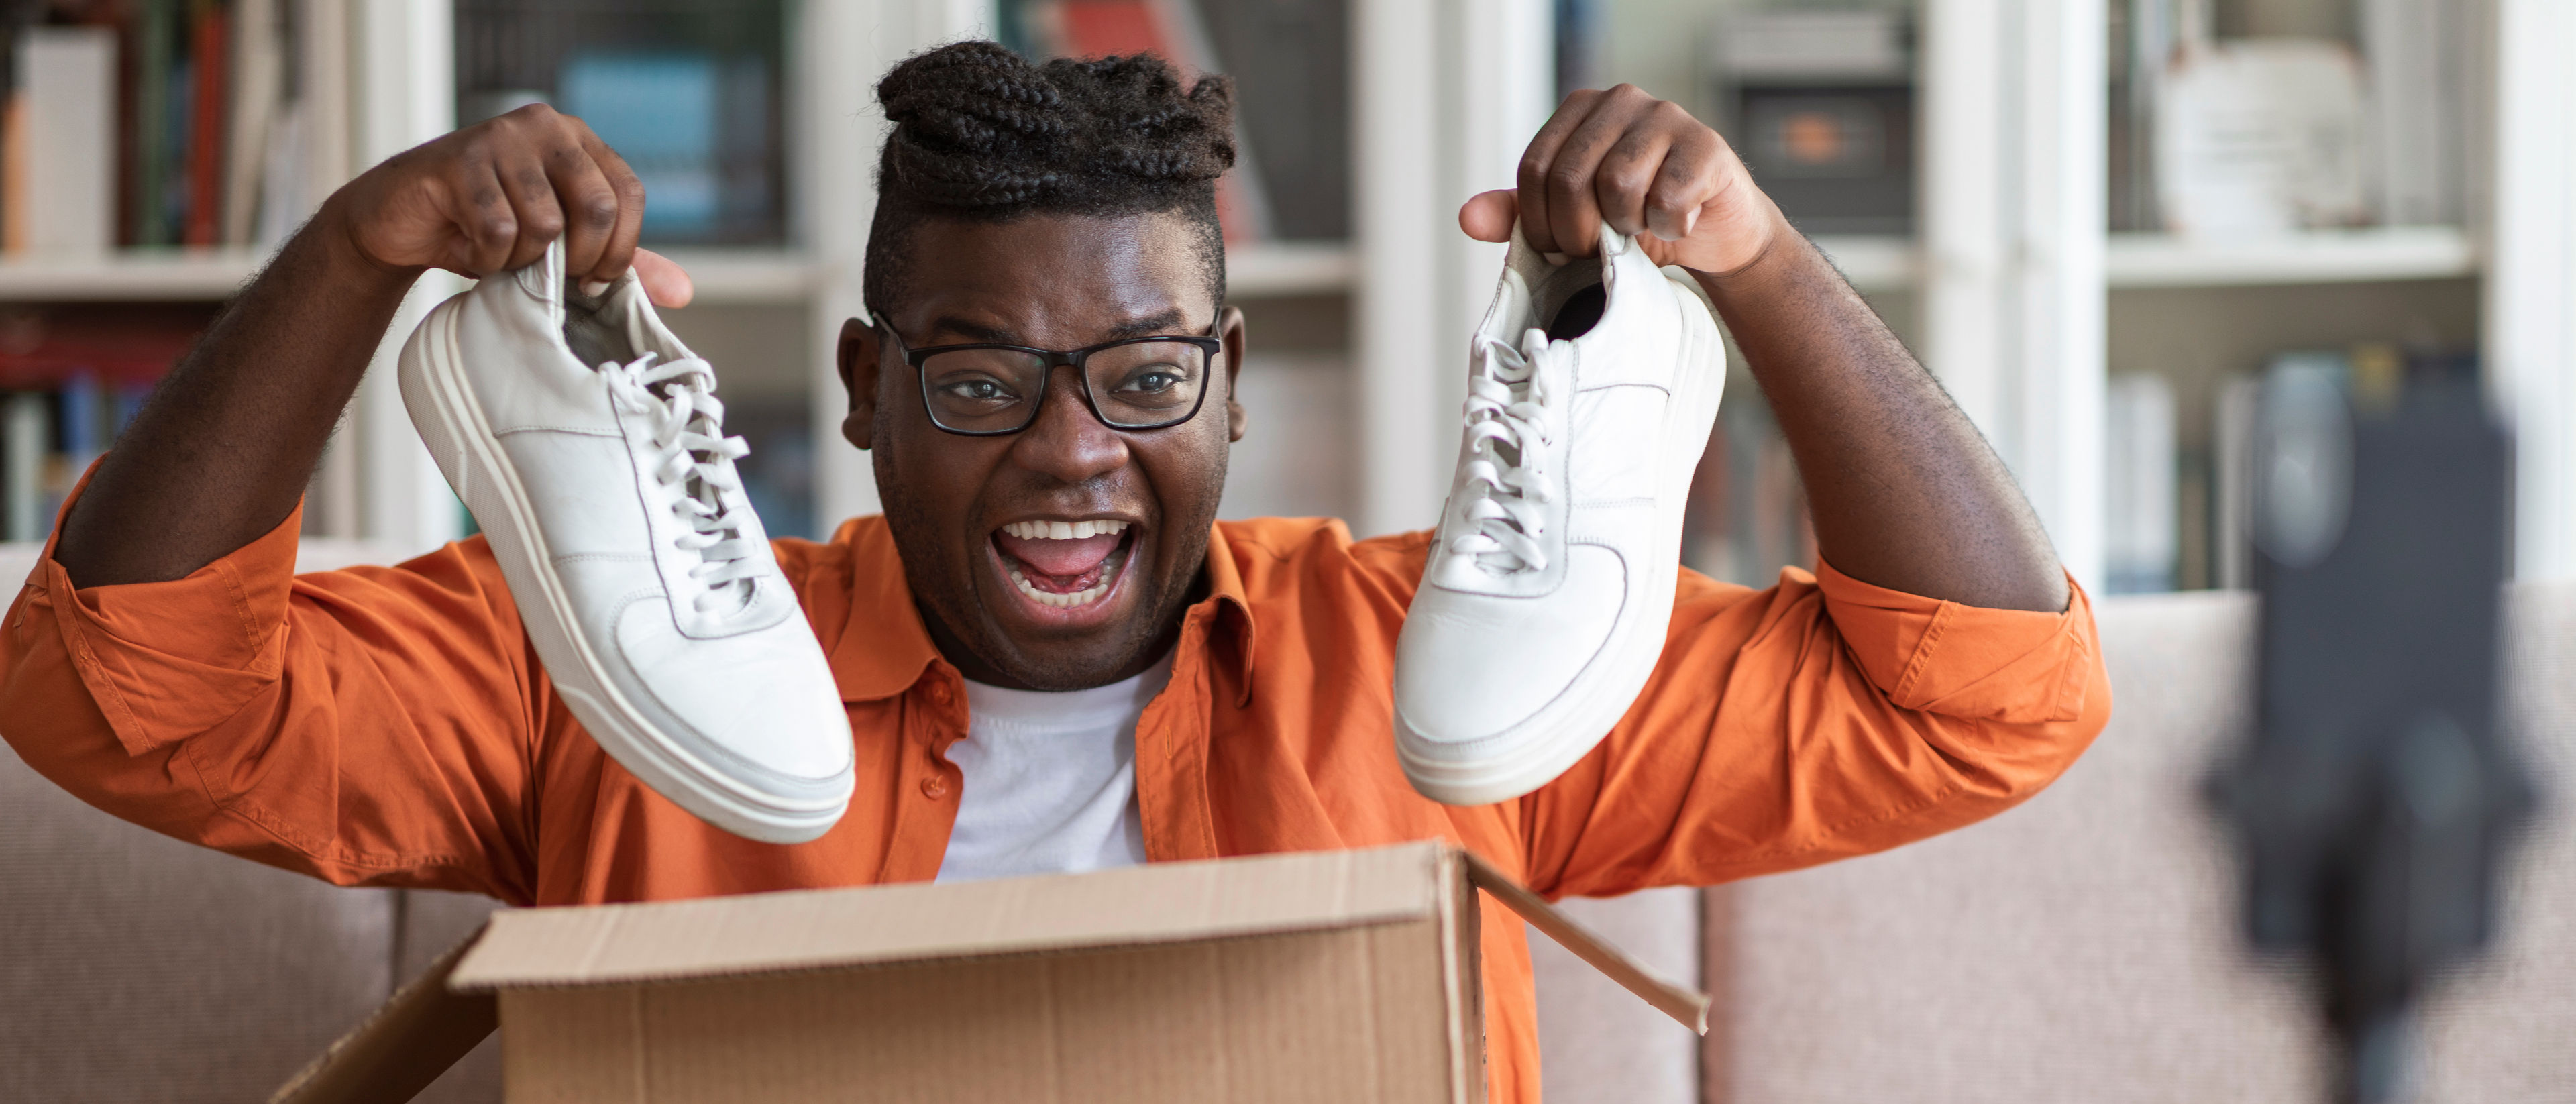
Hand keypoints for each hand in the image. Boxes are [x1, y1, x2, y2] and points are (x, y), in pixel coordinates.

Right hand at [327, 103, 693, 306]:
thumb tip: (683, 292)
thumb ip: (620, 261)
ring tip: (497, 251)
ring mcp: (500, 137)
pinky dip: (486, 256)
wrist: (403, 222)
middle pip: (598, 208)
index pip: (630, 195)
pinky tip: (469, 245)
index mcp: (578, 140)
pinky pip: (499, 230)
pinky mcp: (458, 160)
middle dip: (578, 260)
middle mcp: (544, 127)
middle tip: (548, 274)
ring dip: (522, 260)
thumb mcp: (562, 246)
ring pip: (546, 224)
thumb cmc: (489, 229)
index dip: (620, 250)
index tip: (591, 277)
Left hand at [1459, 85, 1782, 277]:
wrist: (1712, 232)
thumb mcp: (1571, 219)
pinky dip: (1669, 227)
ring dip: (1627, 228)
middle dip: (1580, 233)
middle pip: (1570, 179)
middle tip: (1602, 248)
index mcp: (1580, 110)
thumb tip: (1467, 218)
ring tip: (1642, 227)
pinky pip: (1668, 199)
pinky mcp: (1706, 146)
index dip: (1541, 223)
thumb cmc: (1637, 219)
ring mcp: (1667, 117)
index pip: (1535, 169)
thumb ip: (1519, 215)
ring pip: (1618, 185)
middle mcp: (1621, 100)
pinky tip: (1679, 221)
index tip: (1560, 248)